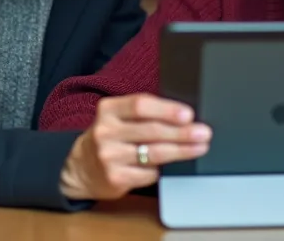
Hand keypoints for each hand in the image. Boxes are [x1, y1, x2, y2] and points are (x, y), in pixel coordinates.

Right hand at [59, 93, 210, 200]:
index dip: (166, 110)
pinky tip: (171, 166)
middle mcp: (105, 131)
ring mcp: (108, 156)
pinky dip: (163, 169)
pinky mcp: (115, 178)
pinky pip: (149, 173)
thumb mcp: (118, 118)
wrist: (80, 168)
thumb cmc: (110, 137)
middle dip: (182, 132)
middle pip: (151, 130)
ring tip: (200, 147)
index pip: (140, 105)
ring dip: (181, 150)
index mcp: (108, 109)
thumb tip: (184, 116)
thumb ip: (144, 114)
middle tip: (203, 132)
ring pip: (154, 153)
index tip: (188, 114)